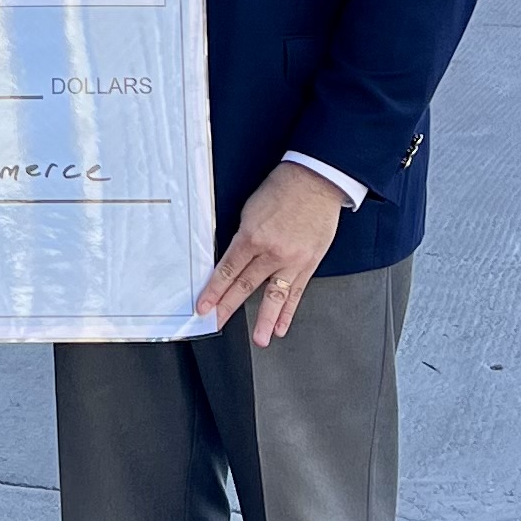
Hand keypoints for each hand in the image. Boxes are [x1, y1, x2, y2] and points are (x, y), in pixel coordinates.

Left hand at [199, 159, 345, 348]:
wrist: (316, 180)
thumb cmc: (283, 188)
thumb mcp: (250, 209)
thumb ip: (243, 236)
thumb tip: (235, 256)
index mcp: (252, 236)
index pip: (227, 270)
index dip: (214, 290)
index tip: (204, 306)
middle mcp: (271, 252)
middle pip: (245, 286)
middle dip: (229, 307)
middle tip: (218, 324)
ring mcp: (292, 260)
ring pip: (274, 296)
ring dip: (266, 320)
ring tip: (260, 339)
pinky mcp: (309, 263)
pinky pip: (296, 292)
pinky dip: (289, 310)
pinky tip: (282, 325)